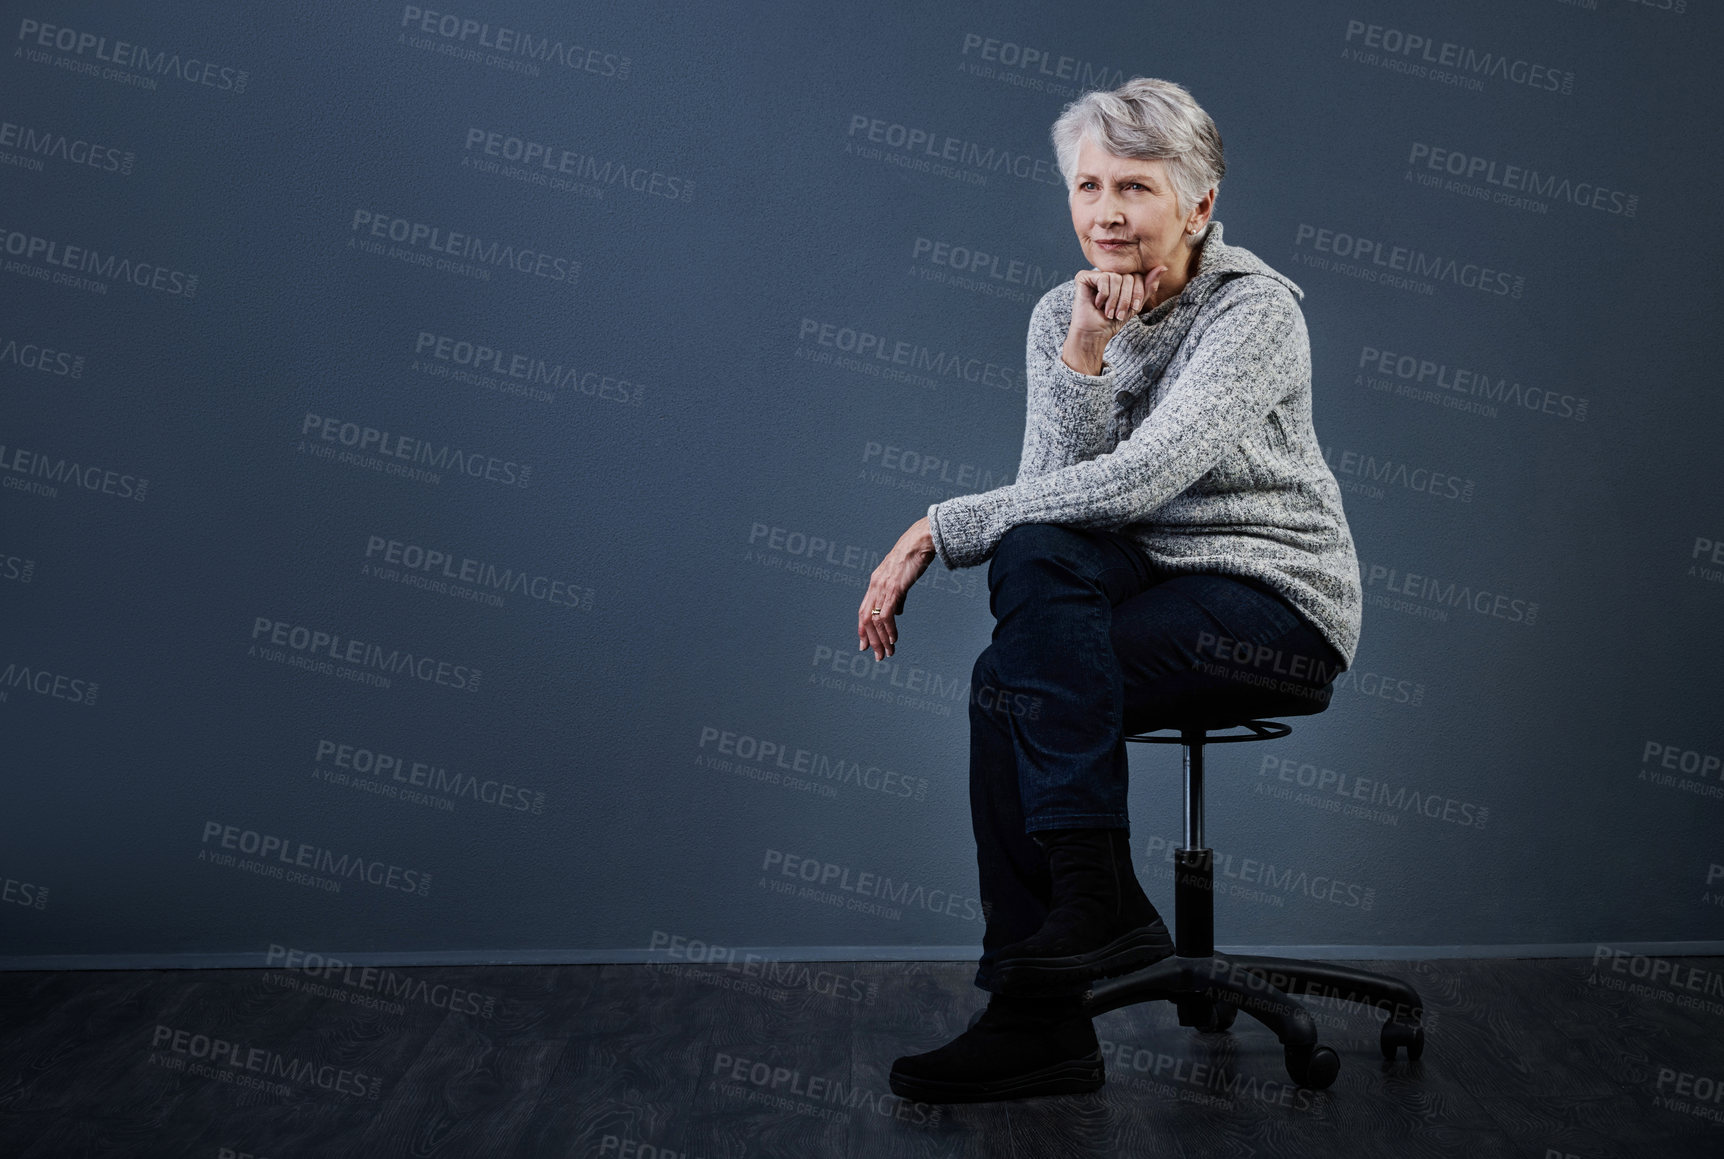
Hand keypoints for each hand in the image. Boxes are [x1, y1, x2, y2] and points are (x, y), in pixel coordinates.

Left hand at [858, 516, 935, 659]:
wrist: (920, 541)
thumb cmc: (914, 557)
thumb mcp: (902, 579)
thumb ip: (898, 597)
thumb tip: (897, 613)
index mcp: (875, 583)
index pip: (864, 611)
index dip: (863, 630)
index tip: (864, 645)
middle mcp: (875, 586)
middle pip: (866, 618)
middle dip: (871, 640)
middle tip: (878, 656)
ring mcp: (883, 587)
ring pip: (875, 620)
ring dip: (881, 639)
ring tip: (888, 652)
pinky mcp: (894, 588)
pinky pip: (886, 614)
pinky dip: (888, 629)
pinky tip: (894, 639)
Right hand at [1064, 264, 1166, 373]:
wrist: (1094, 334)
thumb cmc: (1113, 321)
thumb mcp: (1135, 305)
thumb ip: (1148, 287)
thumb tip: (1163, 267)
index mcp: (1120, 278)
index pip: (1137, 276)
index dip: (1138, 292)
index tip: (1133, 308)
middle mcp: (1108, 273)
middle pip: (1127, 277)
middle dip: (1126, 298)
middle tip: (1119, 314)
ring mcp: (1096, 274)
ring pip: (1116, 278)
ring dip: (1114, 300)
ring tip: (1108, 312)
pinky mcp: (1084, 276)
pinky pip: (1104, 278)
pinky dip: (1103, 295)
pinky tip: (1097, 304)